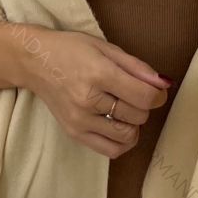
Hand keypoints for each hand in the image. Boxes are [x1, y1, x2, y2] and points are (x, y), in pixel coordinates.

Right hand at [17, 27, 170, 159]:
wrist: (34, 62)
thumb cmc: (71, 50)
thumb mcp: (105, 48)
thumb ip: (137, 67)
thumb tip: (163, 85)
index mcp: (98, 74)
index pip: (143, 97)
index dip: (157, 95)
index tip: (155, 90)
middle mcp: (88, 100)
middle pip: (137, 116)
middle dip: (143, 106)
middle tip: (133, 94)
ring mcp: (80, 121)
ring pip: (127, 136)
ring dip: (134, 124)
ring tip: (125, 110)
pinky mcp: (74, 133)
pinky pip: (110, 150)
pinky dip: (122, 141)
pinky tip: (119, 126)